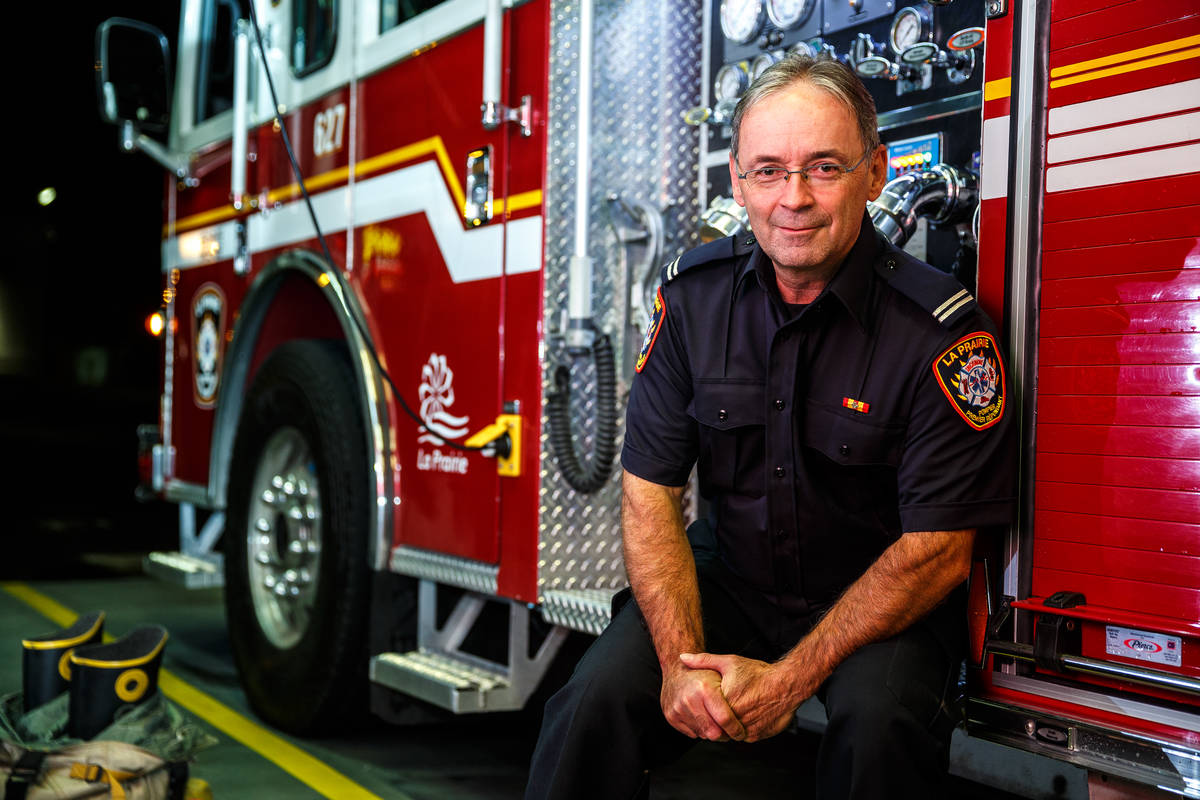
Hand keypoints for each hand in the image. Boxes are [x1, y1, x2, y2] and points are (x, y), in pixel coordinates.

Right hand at [660, 664, 746, 741]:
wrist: (676, 669)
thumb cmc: (703, 673)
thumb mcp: (721, 672)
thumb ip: (735, 690)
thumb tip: (748, 711)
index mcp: (704, 689)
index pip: (724, 719)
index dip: (736, 730)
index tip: (742, 733)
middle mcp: (689, 699)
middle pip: (713, 733)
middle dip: (724, 735)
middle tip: (729, 730)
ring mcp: (678, 709)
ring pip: (703, 734)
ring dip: (711, 731)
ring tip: (715, 719)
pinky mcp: (671, 716)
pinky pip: (692, 733)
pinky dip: (699, 728)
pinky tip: (702, 716)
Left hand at [678, 652, 806, 741]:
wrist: (787, 684)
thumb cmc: (759, 673)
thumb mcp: (729, 662)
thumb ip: (704, 661)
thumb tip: (683, 657)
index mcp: (724, 703)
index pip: (706, 712)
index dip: (707, 707)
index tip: (710, 701)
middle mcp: (734, 719)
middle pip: (717, 724)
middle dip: (717, 717)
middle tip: (725, 705)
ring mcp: (746, 730)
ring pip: (730, 732)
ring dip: (731, 725)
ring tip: (737, 709)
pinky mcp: (757, 736)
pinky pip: (744, 736)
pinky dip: (744, 728)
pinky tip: (748, 714)